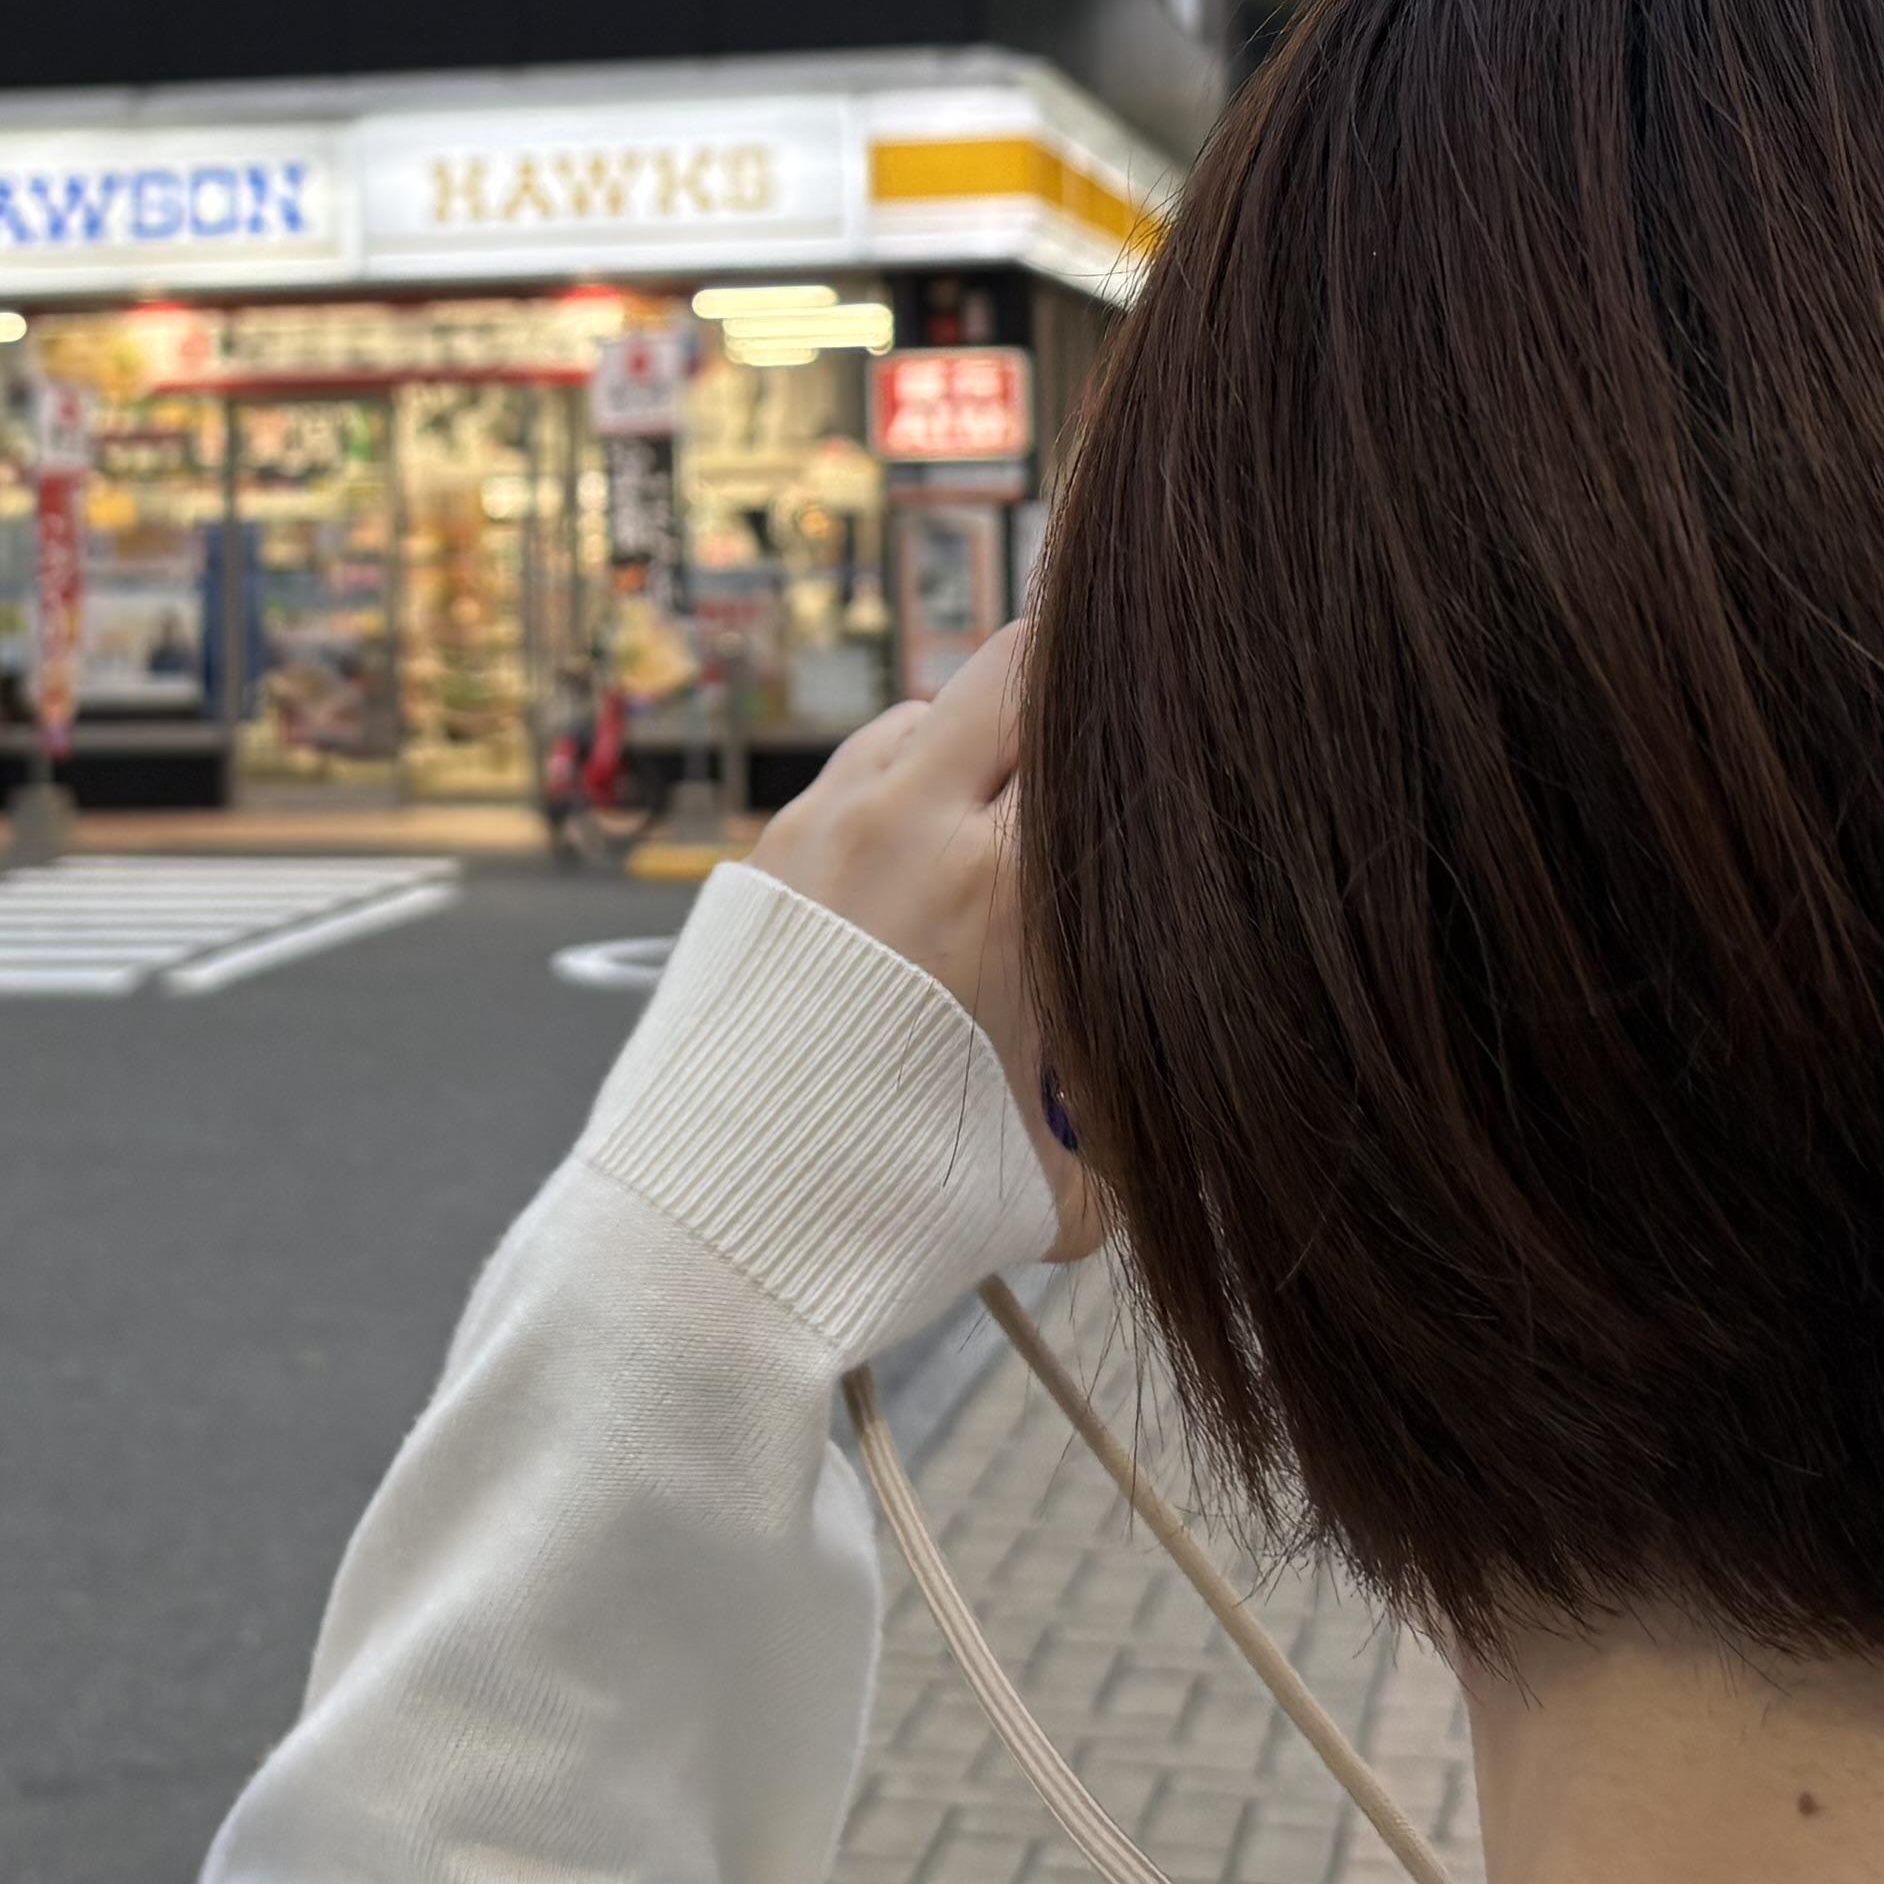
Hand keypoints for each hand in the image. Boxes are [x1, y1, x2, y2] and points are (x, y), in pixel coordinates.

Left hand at [750, 621, 1107, 1253]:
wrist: (713, 1216)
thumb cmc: (886, 1201)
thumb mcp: (1045, 1187)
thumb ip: (1113, 1151)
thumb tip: (1149, 1159)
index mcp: (1005, 882)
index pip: (1098, 733)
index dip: (1142, 735)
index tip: (1170, 754)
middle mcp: (912, 820)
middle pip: (1013, 668)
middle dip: (1063, 689)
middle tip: (1093, 750)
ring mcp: (826, 823)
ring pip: (925, 715)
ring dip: (970, 746)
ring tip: (995, 831)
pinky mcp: (766, 851)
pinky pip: (853, 775)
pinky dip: (896, 794)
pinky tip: (914, 870)